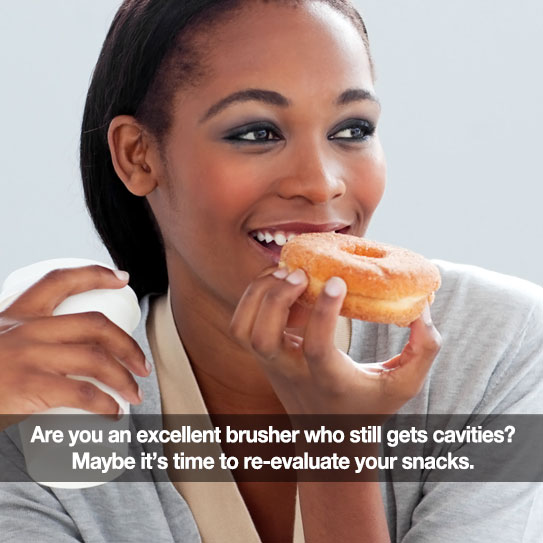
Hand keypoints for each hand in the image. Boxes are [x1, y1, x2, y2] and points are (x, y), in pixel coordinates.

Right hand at [0, 265, 149, 427]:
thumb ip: (22, 342)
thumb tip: (61, 354)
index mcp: (16, 315)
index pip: (60, 280)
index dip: (95, 273)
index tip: (121, 276)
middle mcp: (25, 329)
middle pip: (94, 324)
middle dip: (127, 343)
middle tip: (141, 363)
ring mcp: (27, 356)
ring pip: (95, 358)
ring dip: (124, 377)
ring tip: (135, 393)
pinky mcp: (27, 385)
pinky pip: (82, 392)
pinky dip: (105, 403)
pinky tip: (113, 413)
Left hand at [230, 268, 440, 415]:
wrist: (329, 436)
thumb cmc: (369, 406)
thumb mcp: (404, 384)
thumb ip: (424, 348)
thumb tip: (421, 309)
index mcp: (328, 380)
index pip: (317, 348)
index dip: (324, 313)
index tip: (336, 282)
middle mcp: (292, 373)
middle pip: (263, 338)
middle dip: (277, 299)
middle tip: (301, 273)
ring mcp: (271, 365)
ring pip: (244, 330)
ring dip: (258, 294)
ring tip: (285, 273)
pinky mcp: (262, 356)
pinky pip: (241, 325)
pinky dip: (251, 299)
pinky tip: (278, 285)